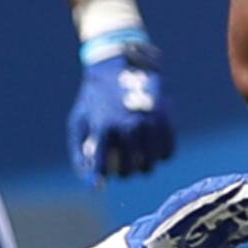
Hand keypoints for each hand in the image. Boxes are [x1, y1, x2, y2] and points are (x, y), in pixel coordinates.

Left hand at [67, 30, 176, 182]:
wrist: (118, 65)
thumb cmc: (94, 98)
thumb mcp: (79, 121)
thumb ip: (80, 153)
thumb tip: (91, 183)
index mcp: (105, 127)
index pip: (105, 166)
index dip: (103, 175)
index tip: (104, 175)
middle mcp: (129, 125)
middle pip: (132, 167)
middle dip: (127, 173)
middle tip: (125, 170)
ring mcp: (149, 121)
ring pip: (152, 161)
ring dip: (146, 166)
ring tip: (141, 162)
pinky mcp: (166, 116)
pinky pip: (168, 149)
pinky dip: (162, 155)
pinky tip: (156, 152)